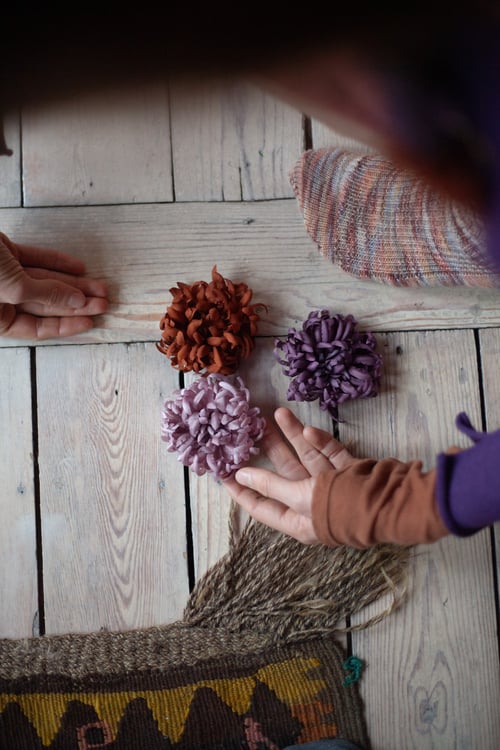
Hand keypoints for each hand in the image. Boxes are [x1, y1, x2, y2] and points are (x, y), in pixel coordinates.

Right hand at [0, 231, 107, 338]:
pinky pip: (37, 259)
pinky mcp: (8, 253)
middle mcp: (2, 299)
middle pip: (46, 305)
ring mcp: (6, 276)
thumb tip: (77, 302)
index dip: (65, 325)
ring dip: (73, 283)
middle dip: (76, 303)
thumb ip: (46, 295)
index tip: (90, 321)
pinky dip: (58, 262)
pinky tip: (80, 268)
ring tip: (100, 286)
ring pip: (45, 281)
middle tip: (102, 302)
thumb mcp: (14, 288)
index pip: (37, 328)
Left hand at [224, 407, 354, 543]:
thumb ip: (272, 485)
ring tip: (277, 413)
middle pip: (283, 476)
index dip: (241, 490)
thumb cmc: (344, 508)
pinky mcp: (348, 470)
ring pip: (306, 457)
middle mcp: (312, 504)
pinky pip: (329, 453)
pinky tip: (308, 429)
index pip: (261, 507)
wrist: (395, 502)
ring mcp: (332, 486)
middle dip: (268, 452)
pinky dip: (320, 441)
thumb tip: (241, 476)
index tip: (221, 472)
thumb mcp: (302, 497)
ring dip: (292, 437)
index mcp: (298, 521)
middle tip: (250, 428)